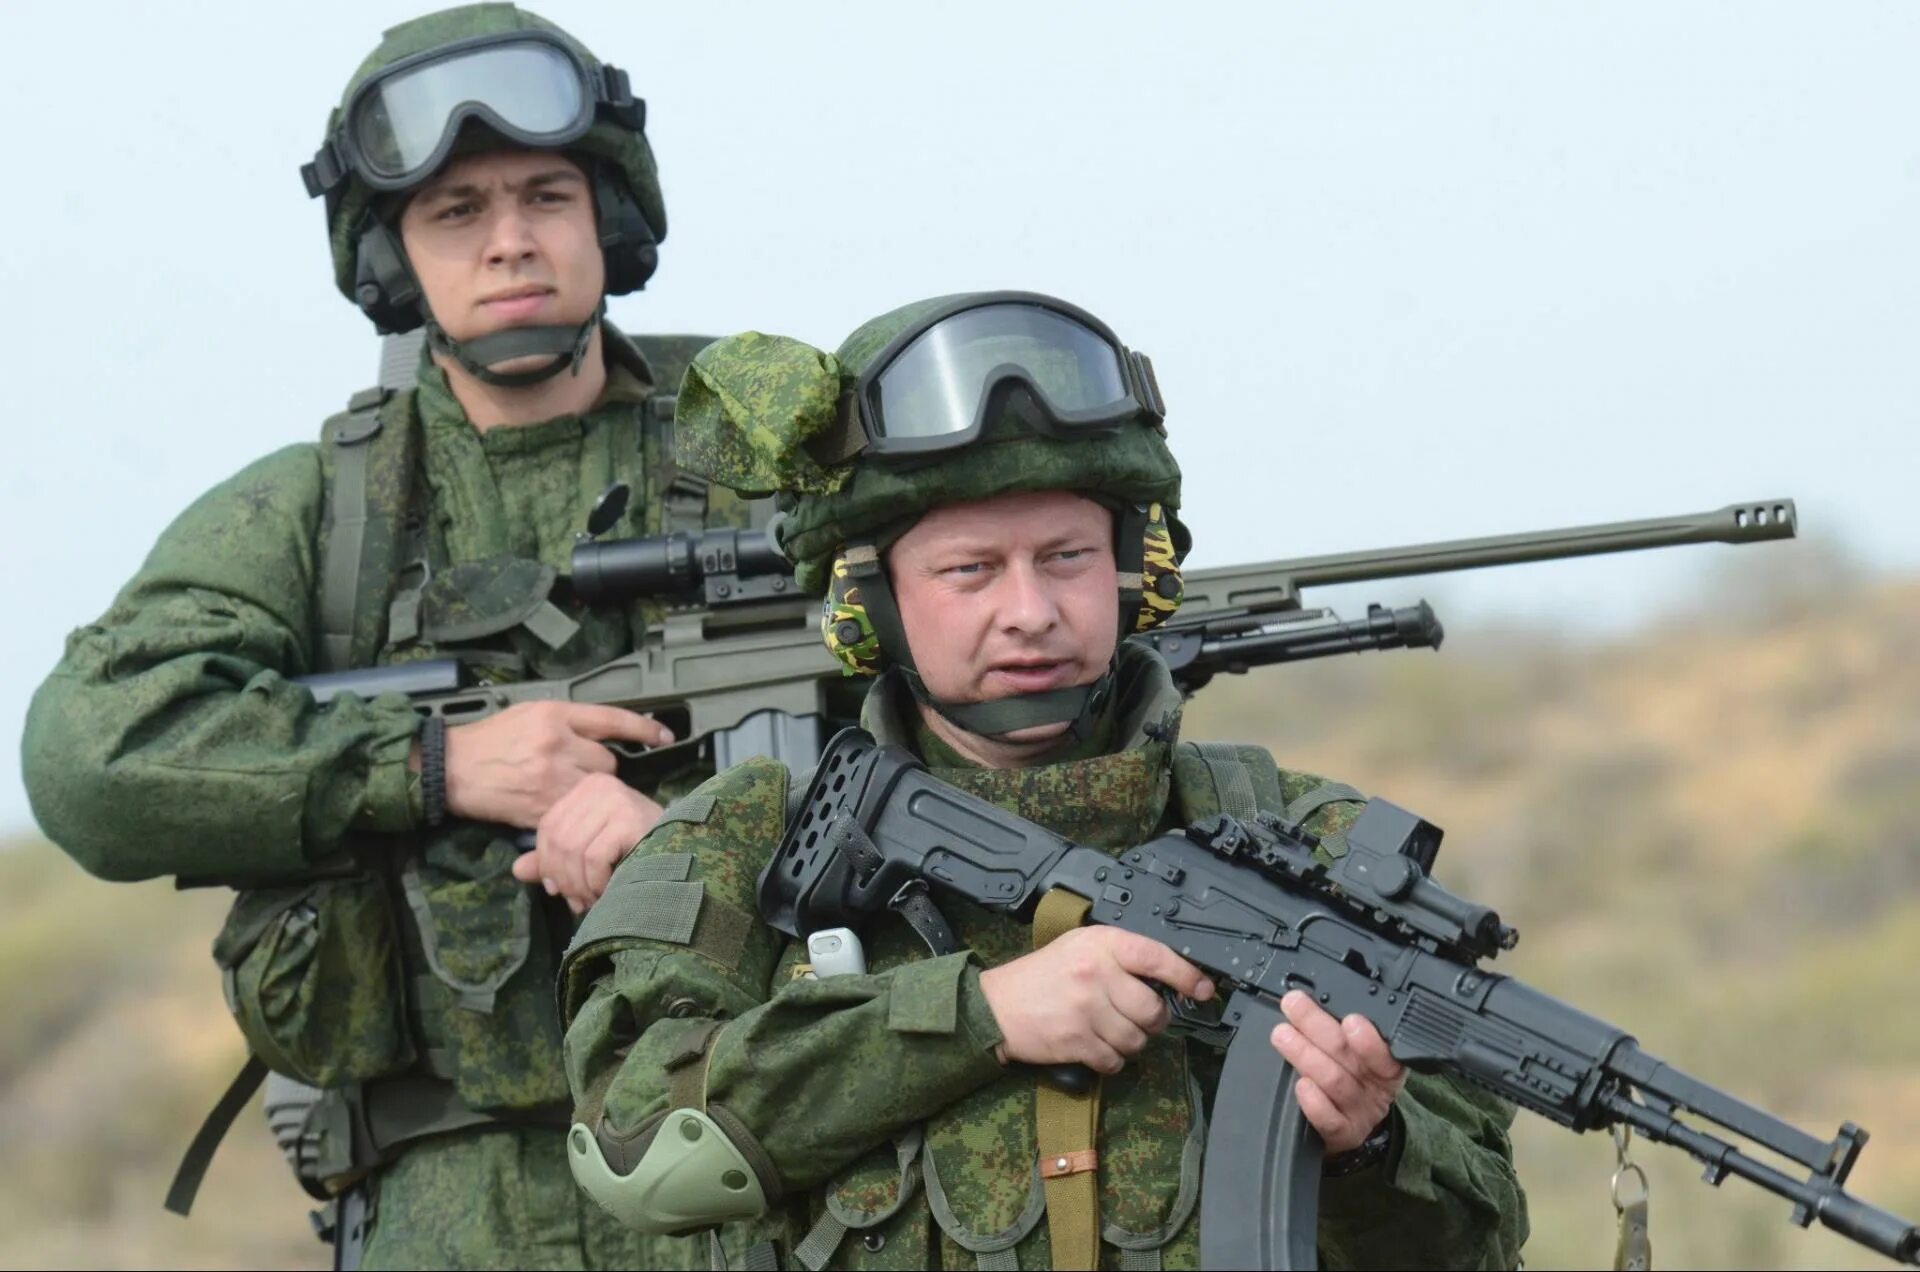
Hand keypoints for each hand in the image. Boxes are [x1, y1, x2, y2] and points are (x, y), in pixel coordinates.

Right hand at [439, 702, 673, 828]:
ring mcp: (550, 779)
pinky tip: (565, 810)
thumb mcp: (529, 713)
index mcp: (554, 715)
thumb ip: (567, 720)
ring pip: (595, 789)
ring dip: (590, 792)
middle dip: (601, 768)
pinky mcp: (542, 808)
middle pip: (608, 762)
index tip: (665, 736)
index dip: (643, 729)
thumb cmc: (490, 738)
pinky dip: (574, 812)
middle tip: (580, 771)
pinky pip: (575, 811)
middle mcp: (557, 745)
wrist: (451, 769)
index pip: (612, 719)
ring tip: (570, 790)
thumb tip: (603, 731)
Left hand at [509, 772, 663, 913]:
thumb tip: (517, 870)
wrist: (689, 856)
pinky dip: (596, 882)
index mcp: (587, 787)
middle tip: (578, 902)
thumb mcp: (590, 853)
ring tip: (594, 900)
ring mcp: (616, 799)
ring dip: (580, 885)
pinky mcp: (629, 818)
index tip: (558, 890)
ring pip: (572, 851)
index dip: (547, 864)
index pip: (548, 827)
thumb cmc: (640, 853)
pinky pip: (593, 858)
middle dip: (564, 879)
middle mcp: (600, 785)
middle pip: (558, 840)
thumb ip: (553, 860)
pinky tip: (608, 891)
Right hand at [978, 927, 1214, 1074]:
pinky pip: (1114, 1061)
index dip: (1187, 975)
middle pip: (1152, 1009)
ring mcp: (1086, 1008)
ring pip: (1137, 1039)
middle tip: (1140, 1019)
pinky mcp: (1076, 1040)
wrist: (995, 1006)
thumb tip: (1165, 979)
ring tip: (1113, 1034)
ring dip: (1132, 1043)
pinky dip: (1112, 1062)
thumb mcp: (1079, 947)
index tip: (1204, 989)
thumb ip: (1119, 955)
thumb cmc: (1040, 976)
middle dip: (1153, 1021)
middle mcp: (1096, 973)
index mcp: (1101, 944)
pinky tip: (1098, 1050)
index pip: (1156, 957)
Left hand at [1270, 990, 1405, 1153]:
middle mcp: (1376, 1088)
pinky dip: (1314, 1102)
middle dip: (1318, 1027)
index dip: (1369, 1039)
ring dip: (1306, 1055)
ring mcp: (1360, 1112)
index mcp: (1385, 1063)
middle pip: (1349, 1057)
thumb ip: (1339, 1029)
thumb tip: (1306, 999)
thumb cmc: (1349, 1078)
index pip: (1385, 1051)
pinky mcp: (1343, 1133)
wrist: (1347, 1126)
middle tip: (1294, 1005)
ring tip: (1282, 1035)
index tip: (1351, 1020)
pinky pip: (1330, 1120)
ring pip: (1335, 1082)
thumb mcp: (1354, 1052)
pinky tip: (1301, 1085)